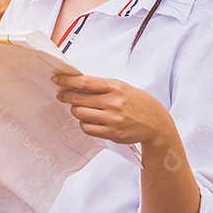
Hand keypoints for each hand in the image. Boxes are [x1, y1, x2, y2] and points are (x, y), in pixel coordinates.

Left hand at [53, 74, 171, 146]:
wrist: (156, 122)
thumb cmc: (136, 102)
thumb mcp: (122, 87)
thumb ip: (101, 86)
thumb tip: (75, 84)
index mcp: (115, 87)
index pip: (85, 82)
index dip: (67, 81)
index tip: (56, 79)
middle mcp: (114, 102)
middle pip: (78, 99)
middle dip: (66, 96)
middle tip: (62, 95)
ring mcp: (113, 119)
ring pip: (80, 114)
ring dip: (75, 110)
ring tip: (80, 108)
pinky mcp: (112, 133)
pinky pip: (87, 128)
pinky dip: (84, 123)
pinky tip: (89, 119)